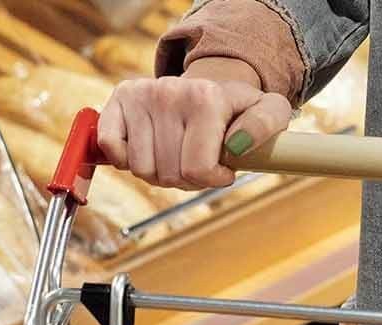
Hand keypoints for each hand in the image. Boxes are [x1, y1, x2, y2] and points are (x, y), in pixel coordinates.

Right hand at [97, 73, 291, 189]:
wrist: (208, 88)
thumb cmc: (239, 112)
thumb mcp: (270, 112)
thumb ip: (267, 124)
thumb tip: (237, 146)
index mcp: (206, 97)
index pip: (199, 170)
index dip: (213, 179)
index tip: (223, 168)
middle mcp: (170, 91)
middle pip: (171, 174)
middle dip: (188, 179)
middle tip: (199, 161)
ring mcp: (141, 94)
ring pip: (142, 168)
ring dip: (161, 173)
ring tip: (177, 154)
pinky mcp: (119, 99)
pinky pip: (111, 148)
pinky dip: (127, 160)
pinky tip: (147, 150)